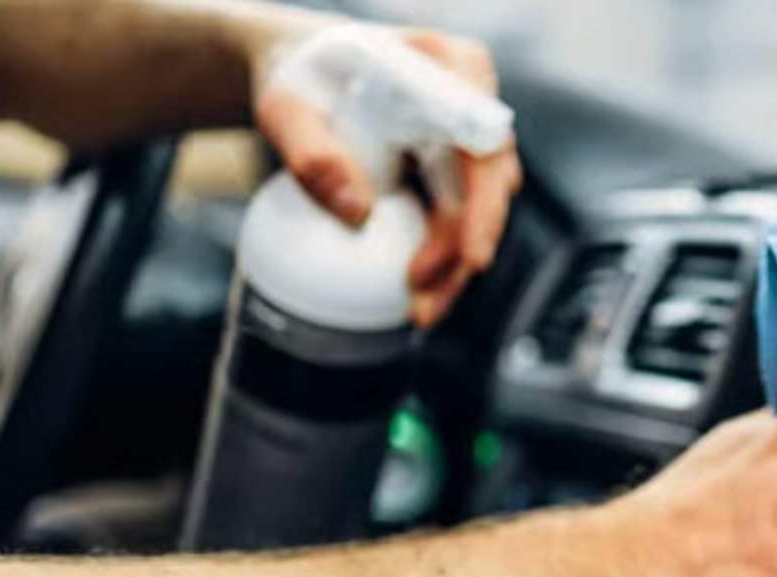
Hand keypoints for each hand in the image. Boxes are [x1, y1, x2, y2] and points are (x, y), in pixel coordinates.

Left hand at [250, 25, 522, 327]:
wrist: (304, 75)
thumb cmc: (297, 78)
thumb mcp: (287, 108)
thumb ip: (313, 153)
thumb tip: (356, 214)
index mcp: (450, 66)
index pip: (483, 138)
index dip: (484, 200)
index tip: (472, 254)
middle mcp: (473, 103)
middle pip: (490, 184)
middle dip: (463, 247)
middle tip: (424, 292)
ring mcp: (467, 141)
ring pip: (477, 212)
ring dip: (453, 266)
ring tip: (419, 310)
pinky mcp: (452, 174)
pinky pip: (456, 222)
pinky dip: (440, 261)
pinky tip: (417, 296)